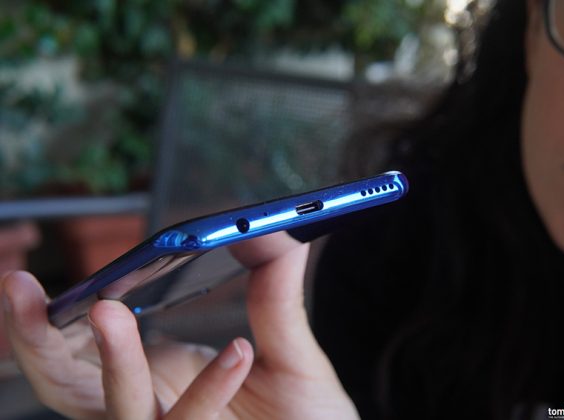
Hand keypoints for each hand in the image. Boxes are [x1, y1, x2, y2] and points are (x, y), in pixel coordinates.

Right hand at [1, 232, 358, 418]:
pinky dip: (207, 390)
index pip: (92, 350)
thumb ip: (275, 299)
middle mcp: (155, 409)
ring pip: (118, 408)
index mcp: (161, 378)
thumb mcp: (290, 356)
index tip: (33, 280)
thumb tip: (271, 231)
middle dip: (38, 339)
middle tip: (19, 287)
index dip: (53, 320)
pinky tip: (240, 351)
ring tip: (106, 309)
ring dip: (109, 359)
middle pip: (73, 383)